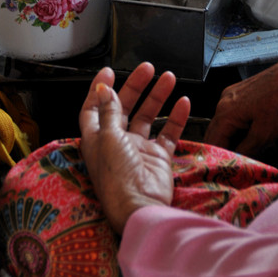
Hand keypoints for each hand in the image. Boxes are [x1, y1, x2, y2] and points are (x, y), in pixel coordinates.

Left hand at [79, 62, 189, 232]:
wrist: (140, 207)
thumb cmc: (117, 176)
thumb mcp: (108, 137)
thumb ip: (109, 111)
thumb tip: (104, 89)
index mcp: (97, 139)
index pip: (94, 108)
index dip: (99, 90)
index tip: (109, 72)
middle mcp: (116, 142)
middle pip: (125, 108)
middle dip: (135, 86)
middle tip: (147, 69)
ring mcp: (138, 150)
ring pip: (148, 116)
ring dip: (158, 97)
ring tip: (169, 78)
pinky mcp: (158, 158)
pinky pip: (168, 133)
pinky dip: (176, 118)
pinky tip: (183, 102)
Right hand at [204, 57, 277, 156]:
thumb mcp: (265, 133)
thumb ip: (246, 150)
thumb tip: (236, 161)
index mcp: (226, 111)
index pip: (212, 142)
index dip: (218, 160)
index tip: (226, 173)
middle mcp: (225, 101)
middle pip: (217, 133)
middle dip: (227, 150)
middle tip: (238, 166)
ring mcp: (234, 95)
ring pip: (228, 125)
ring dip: (237, 140)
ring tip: (253, 152)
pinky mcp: (244, 93)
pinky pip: (237, 115)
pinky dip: (243, 128)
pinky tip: (258, 137)